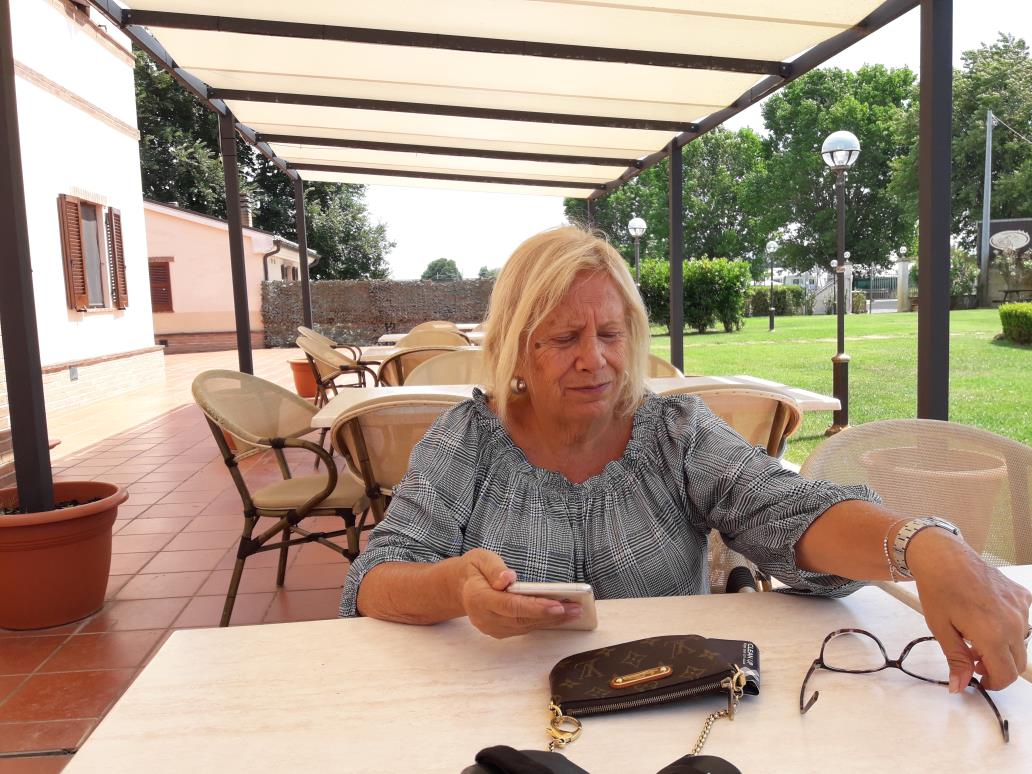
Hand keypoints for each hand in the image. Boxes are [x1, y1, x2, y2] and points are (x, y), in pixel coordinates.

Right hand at [457, 548, 581, 637]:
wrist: (461, 587)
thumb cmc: (474, 570)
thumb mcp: (480, 559)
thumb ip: (494, 568)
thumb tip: (508, 579)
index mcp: (478, 598)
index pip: (510, 606)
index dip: (535, 607)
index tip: (558, 605)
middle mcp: (484, 618)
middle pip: (522, 619)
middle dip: (551, 615)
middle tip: (577, 608)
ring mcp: (492, 628)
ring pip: (525, 627)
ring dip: (552, 621)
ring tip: (575, 611)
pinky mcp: (500, 632)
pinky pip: (524, 629)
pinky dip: (543, 622)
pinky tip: (561, 615)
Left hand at [909, 529, 1031, 690]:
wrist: (944, 557)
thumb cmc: (938, 590)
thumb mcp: (941, 629)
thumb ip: (956, 660)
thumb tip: (958, 686)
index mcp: (994, 635)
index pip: (1006, 675)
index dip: (993, 683)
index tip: (979, 678)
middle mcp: (1014, 623)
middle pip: (1017, 662)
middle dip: (997, 667)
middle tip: (973, 658)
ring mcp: (1021, 608)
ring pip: (1020, 642)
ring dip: (1003, 647)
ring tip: (976, 636)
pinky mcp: (1022, 596)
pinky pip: (1021, 620)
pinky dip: (1007, 626)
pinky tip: (986, 617)